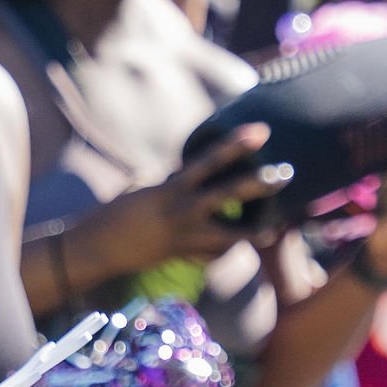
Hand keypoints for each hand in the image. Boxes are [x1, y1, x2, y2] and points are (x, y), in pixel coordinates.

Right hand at [77, 127, 290, 277]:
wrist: (100, 247)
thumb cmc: (118, 211)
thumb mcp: (147, 188)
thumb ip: (176, 180)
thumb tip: (197, 173)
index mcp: (172, 187)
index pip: (210, 160)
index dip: (237, 144)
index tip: (262, 131)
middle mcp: (183, 210)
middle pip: (231, 194)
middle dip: (261, 183)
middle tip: (287, 173)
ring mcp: (186, 236)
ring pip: (231, 235)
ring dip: (254, 230)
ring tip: (274, 227)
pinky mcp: (184, 254)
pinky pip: (212, 254)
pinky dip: (222, 250)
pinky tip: (233, 247)